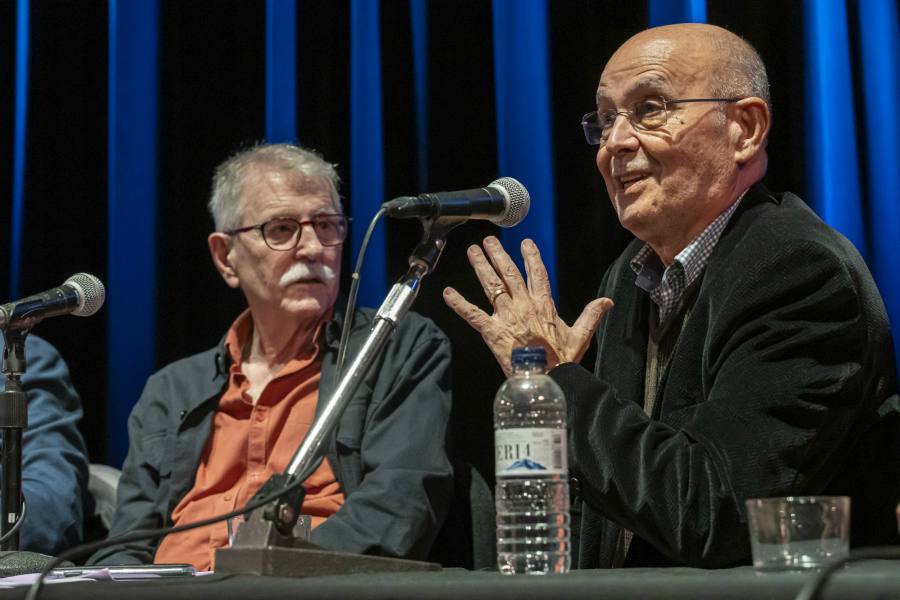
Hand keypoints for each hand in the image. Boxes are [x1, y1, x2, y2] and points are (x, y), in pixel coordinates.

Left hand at [443, 236, 612, 375]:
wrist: (545, 379)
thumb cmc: (561, 361)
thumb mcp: (580, 336)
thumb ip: (591, 316)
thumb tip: (607, 302)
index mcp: (543, 305)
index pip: (538, 273)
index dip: (531, 256)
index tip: (525, 242)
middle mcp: (523, 306)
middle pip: (509, 274)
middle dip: (498, 255)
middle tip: (488, 241)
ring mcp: (506, 317)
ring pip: (491, 285)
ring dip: (481, 267)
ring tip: (473, 251)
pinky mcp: (491, 331)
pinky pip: (472, 315)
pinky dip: (459, 303)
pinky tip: (447, 293)